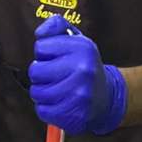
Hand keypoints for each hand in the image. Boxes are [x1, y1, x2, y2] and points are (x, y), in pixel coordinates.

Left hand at [28, 15, 126, 135]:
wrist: (106, 97)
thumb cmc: (83, 65)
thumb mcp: (74, 38)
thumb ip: (56, 26)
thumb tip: (39, 34)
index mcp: (82, 48)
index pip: (40, 47)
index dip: (44, 53)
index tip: (55, 58)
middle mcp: (83, 70)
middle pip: (35, 71)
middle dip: (39, 74)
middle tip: (51, 75)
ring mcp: (80, 94)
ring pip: (37, 92)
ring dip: (41, 92)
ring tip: (54, 89)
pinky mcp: (75, 115)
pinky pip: (43, 111)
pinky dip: (45, 108)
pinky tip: (57, 103)